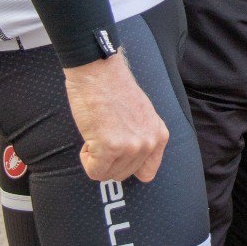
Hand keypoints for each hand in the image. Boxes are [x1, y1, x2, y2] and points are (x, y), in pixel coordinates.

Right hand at [64, 51, 168, 182]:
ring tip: (98, 132)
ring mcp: (131, 146)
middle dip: (109, 161)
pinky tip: (89, 138)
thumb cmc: (114, 88)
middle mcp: (149, 142)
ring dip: (97, 159)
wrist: (99, 70)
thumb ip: (143, 136)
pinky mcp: (110, 147)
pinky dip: (87, 160)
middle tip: (103, 135)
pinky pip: (95, 171)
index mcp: (159, 135)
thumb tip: (134, 160)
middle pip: (124, 174)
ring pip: (108, 174)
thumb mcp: (142, 114)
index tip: (118, 152)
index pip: (147, 172)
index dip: (128, 165)